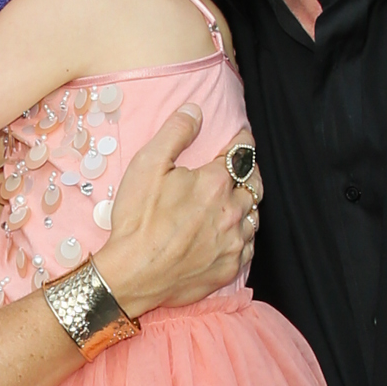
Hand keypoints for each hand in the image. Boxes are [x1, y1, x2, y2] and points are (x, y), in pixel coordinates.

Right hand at [96, 106, 262, 317]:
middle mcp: (231, 211)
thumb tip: (195, 110)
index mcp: (214, 183)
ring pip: (253, 216)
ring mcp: (232, 242)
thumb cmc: (137, 221)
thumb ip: (175, 132)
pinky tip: (231, 232)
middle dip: (249, 172)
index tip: (240, 138)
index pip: (242, 153)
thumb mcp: (147, 165)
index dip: (241, 141)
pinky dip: (243, 235)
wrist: (132, 274)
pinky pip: (248, 246)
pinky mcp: (228, 267)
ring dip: (247, 204)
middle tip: (241, 169)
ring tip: (236, 200)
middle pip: (254, 184)